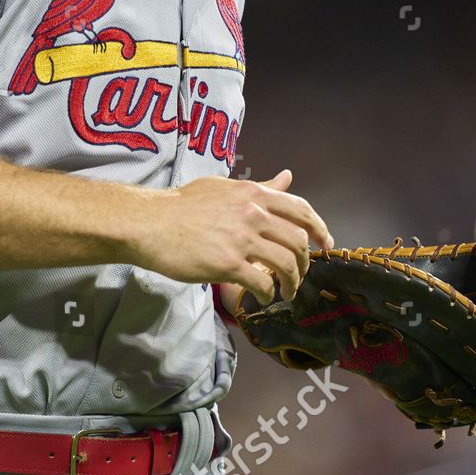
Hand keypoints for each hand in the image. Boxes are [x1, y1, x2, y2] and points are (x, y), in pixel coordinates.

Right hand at [130, 168, 332, 303]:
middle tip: (300, 275)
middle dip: (305, 262)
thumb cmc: (181, 205)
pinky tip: (263, 298)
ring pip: (286, 264)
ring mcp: (242, 239)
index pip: (302, 210)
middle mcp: (253, 213)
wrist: (149, 223)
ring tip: (285, 293)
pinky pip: (262, 283)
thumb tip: (287, 176)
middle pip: (298, 241)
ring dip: (292, 283)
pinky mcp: (228, 264)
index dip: (320, 229)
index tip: (326, 244)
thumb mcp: (224, 188)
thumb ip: (259, 187)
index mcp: (254, 194)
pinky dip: (269, 294)